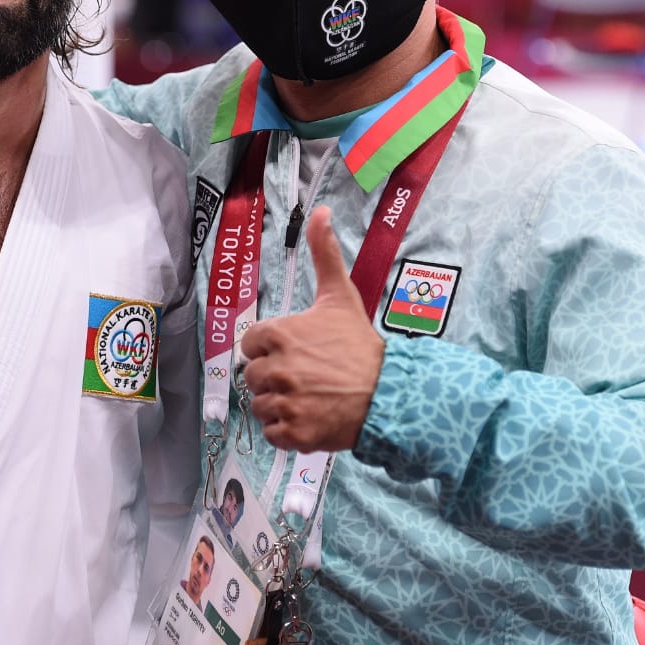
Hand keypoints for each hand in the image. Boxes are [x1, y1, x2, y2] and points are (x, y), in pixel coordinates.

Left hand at [240, 206, 384, 451]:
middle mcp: (277, 368)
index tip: (295, 352)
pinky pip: (272, 434)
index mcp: (280, 334)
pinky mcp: (294, 433)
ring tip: (309, 398)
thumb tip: (321, 210)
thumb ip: (324, 253)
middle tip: (305, 377)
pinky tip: (310, 418)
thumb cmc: (361, 345)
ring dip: (279, 405)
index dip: (270, 348)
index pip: (251, 343)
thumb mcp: (340, 296)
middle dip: (274, 378)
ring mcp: (285, 403)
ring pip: (260, 406)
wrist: (392, 394)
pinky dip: (287, 431)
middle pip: (253, 376)